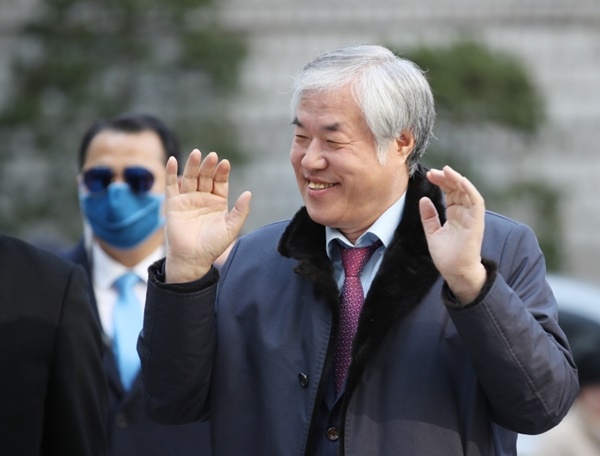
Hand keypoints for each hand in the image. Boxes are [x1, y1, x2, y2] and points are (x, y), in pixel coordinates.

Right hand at [164, 149, 250, 282]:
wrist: (193, 258)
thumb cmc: (213, 245)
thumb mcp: (231, 228)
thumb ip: (240, 211)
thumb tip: (248, 193)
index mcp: (218, 201)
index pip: (220, 182)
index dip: (222, 173)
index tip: (225, 164)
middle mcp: (203, 197)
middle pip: (205, 177)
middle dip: (208, 167)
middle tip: (212, 156)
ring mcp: (187, 199)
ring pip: (190, 178)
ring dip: (192, 165)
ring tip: (196, 154)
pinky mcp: (173, 203)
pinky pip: (171, 185)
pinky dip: (171, 173)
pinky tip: (173, 160)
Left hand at [419, 166, 486, 303]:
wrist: (455, 272)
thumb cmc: (447, 255)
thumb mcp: (432, 232)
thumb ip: (429, 217)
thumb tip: (423, 199)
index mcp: (455, 215)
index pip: (450, 193)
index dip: (441, 182)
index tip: (429, 175)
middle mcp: (464, 213)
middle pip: (458, 189)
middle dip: (446, 178)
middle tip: (434, 172)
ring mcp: (471, 217)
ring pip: (467, 192)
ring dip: (457, 180)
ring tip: (446, 171)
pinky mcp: (476, 222)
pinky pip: (476, 203)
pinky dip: (470, 190)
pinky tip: (461, 181)